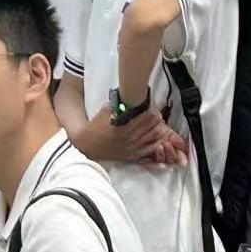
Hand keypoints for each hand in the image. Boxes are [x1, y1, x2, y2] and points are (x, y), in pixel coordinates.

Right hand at [71, 104, 187, 166]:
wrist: (89, 145)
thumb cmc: (97, 126)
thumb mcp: (106, 111)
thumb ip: (119, 105)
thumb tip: (131, 94)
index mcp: (125, 127)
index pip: (147, 118)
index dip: (153, 111)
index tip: (153, 106)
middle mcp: (131, 139)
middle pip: (153, 129)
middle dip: (158, 120)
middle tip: (158, 113)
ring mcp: (133, 149)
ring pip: (154, 140)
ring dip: (160, 131)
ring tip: (161, 124)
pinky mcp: (133, 156)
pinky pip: (150, 151)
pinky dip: (158, 145)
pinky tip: (161, 139)